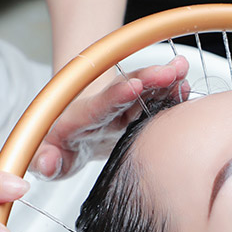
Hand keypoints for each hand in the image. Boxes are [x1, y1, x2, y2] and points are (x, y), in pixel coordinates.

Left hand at [30, 55, 189, 178]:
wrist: (73, 131)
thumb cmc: (61, 147)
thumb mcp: (50, 158)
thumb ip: (46, 162)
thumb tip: (46, 162)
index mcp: (82, 118)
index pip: (100, 105)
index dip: (116, 96)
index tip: (133, 86)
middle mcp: (104, 108)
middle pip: (127, 90)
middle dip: (149, 79)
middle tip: (170, 71)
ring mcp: (123, 107)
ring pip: (145, 89)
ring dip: (164, 79)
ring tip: (182, 69)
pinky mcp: (138, 109)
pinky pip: (156, 98)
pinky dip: (171, 91)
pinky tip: (185, 84)